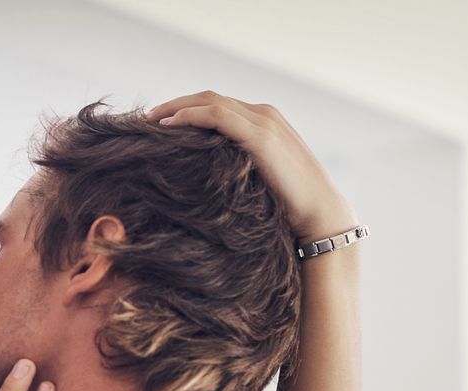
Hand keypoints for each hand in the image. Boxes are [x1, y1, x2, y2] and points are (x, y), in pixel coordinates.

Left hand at [146, 91, 355, 240]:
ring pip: (211, 102)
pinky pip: (218, 117)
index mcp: (263, 121)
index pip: (218, 105)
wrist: (320, 214)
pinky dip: (191, 116)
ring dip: (177, 107)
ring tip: (151, 121)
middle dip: (176, 104)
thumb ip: (236, 168)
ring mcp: (264, 122)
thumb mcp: (257, 179)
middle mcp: (264, 114)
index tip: (161, 122)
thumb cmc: (288, 206)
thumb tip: (205, 179)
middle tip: (147, 118)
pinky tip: (170, 126)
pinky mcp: (262, 137)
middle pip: (210, 98)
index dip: (187, 108)